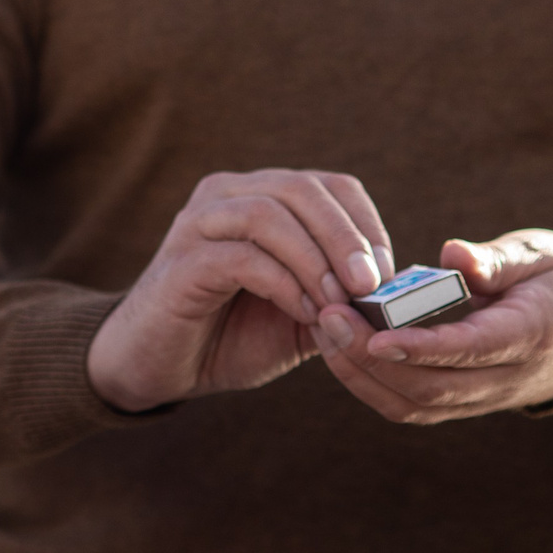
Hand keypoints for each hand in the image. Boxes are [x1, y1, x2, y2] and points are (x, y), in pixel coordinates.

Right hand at [88, 170, 393, 412]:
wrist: (158, 367)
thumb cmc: (230, 336)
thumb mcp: (300, 313)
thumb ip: (339, 296)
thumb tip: (394, 293)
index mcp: (260, 196)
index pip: (329, 185)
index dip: (365, 224)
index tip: (387, 274)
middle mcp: (226, 195)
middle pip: (301, 189)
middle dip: (345, 236)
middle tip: (370, 285)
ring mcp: (198, 223)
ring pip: (269, 214)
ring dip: (315, 259)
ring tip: (338, 303)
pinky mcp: (181, 261)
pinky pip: (241, 256)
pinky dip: (283, 283)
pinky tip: (304, 313)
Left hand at [314, 230, 552, 422]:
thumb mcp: (541, 256)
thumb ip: (496, 260)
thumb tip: (452, 254)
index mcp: (528, 335)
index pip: (468, 350)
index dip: (421, 348)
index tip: (375, 335)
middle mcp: (504, 378)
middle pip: (432, 388)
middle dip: (371, 359)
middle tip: (328, 316)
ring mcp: (483, 398)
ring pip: (416, 406)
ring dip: (362, 375)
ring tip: (325, 329)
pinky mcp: (464, 402)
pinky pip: (413, 406)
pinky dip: (371, 384)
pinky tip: (340, 349)